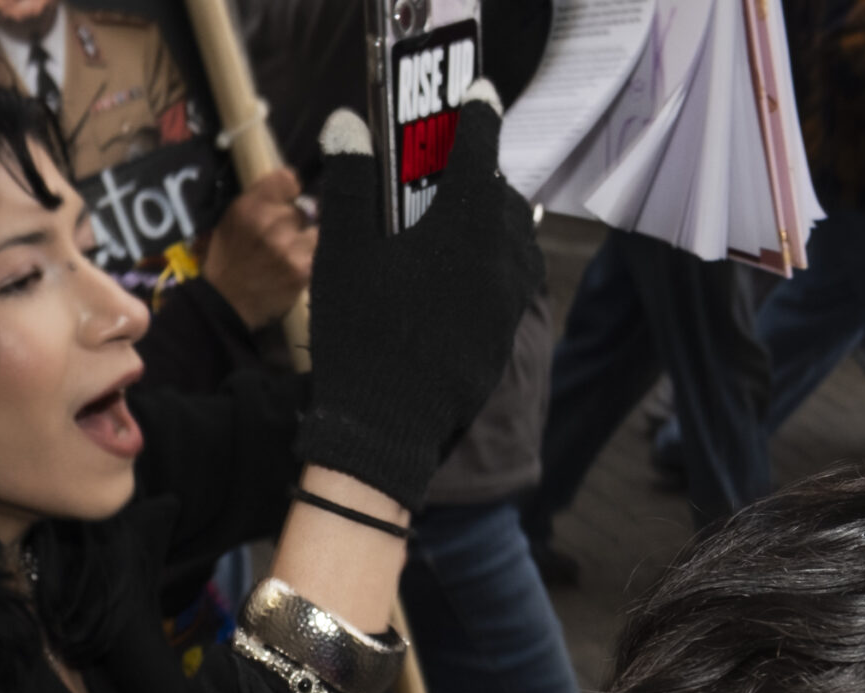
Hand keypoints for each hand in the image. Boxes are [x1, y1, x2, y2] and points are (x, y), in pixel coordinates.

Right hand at [200, 168, 316, 328]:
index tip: (289, 199)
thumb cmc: (229, 259)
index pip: (288, 180)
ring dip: (307, 242)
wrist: (227, 303)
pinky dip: (312, 258)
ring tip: (292, 254)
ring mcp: (289, 247)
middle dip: (296, 222)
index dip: (291, 190)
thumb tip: (293, 186)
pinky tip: (299, 266)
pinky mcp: (303, 270)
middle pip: (303, 209)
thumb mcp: (233, 220)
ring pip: (316, 231)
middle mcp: (270, 223)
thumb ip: (260, 202)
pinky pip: (320, 253)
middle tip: (283, 238)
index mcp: (249, 207)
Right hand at [294, 90, 543, 514]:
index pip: (478, 154)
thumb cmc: (362, 332)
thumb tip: (350, 125)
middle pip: (504, 200)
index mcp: (463, 228)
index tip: (480, 95)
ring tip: (472, 215)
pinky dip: (502, 263)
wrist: (387, 426)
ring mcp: (507, 304)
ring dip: (501, 220)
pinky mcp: (504, 338)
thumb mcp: (344, 251)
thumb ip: (351, 183)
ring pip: (519, 245)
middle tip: (457, 167)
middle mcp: (499, 261)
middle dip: (486, 175)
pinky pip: (515, 284)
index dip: (478, 118)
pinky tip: (474, 271)